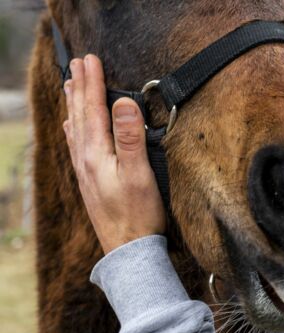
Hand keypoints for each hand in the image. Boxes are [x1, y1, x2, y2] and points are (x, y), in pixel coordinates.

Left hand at [63, 54, 165, 254]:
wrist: (128, 250)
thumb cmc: (138, 214)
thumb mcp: (139, 174)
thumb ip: (130, 137)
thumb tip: (123, 102)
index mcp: (96, 153)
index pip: (92, 109)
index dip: (93, 83)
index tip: (91, 58)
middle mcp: (85, 159)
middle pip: (79, 115)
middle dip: (79, 87)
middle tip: (77, 62)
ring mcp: (85, 172)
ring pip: (74, 128)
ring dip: (73, 104)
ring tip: (70, 85)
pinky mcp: (89, 182)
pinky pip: (75, 145)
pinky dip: (72, 128)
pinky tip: (72, 128)